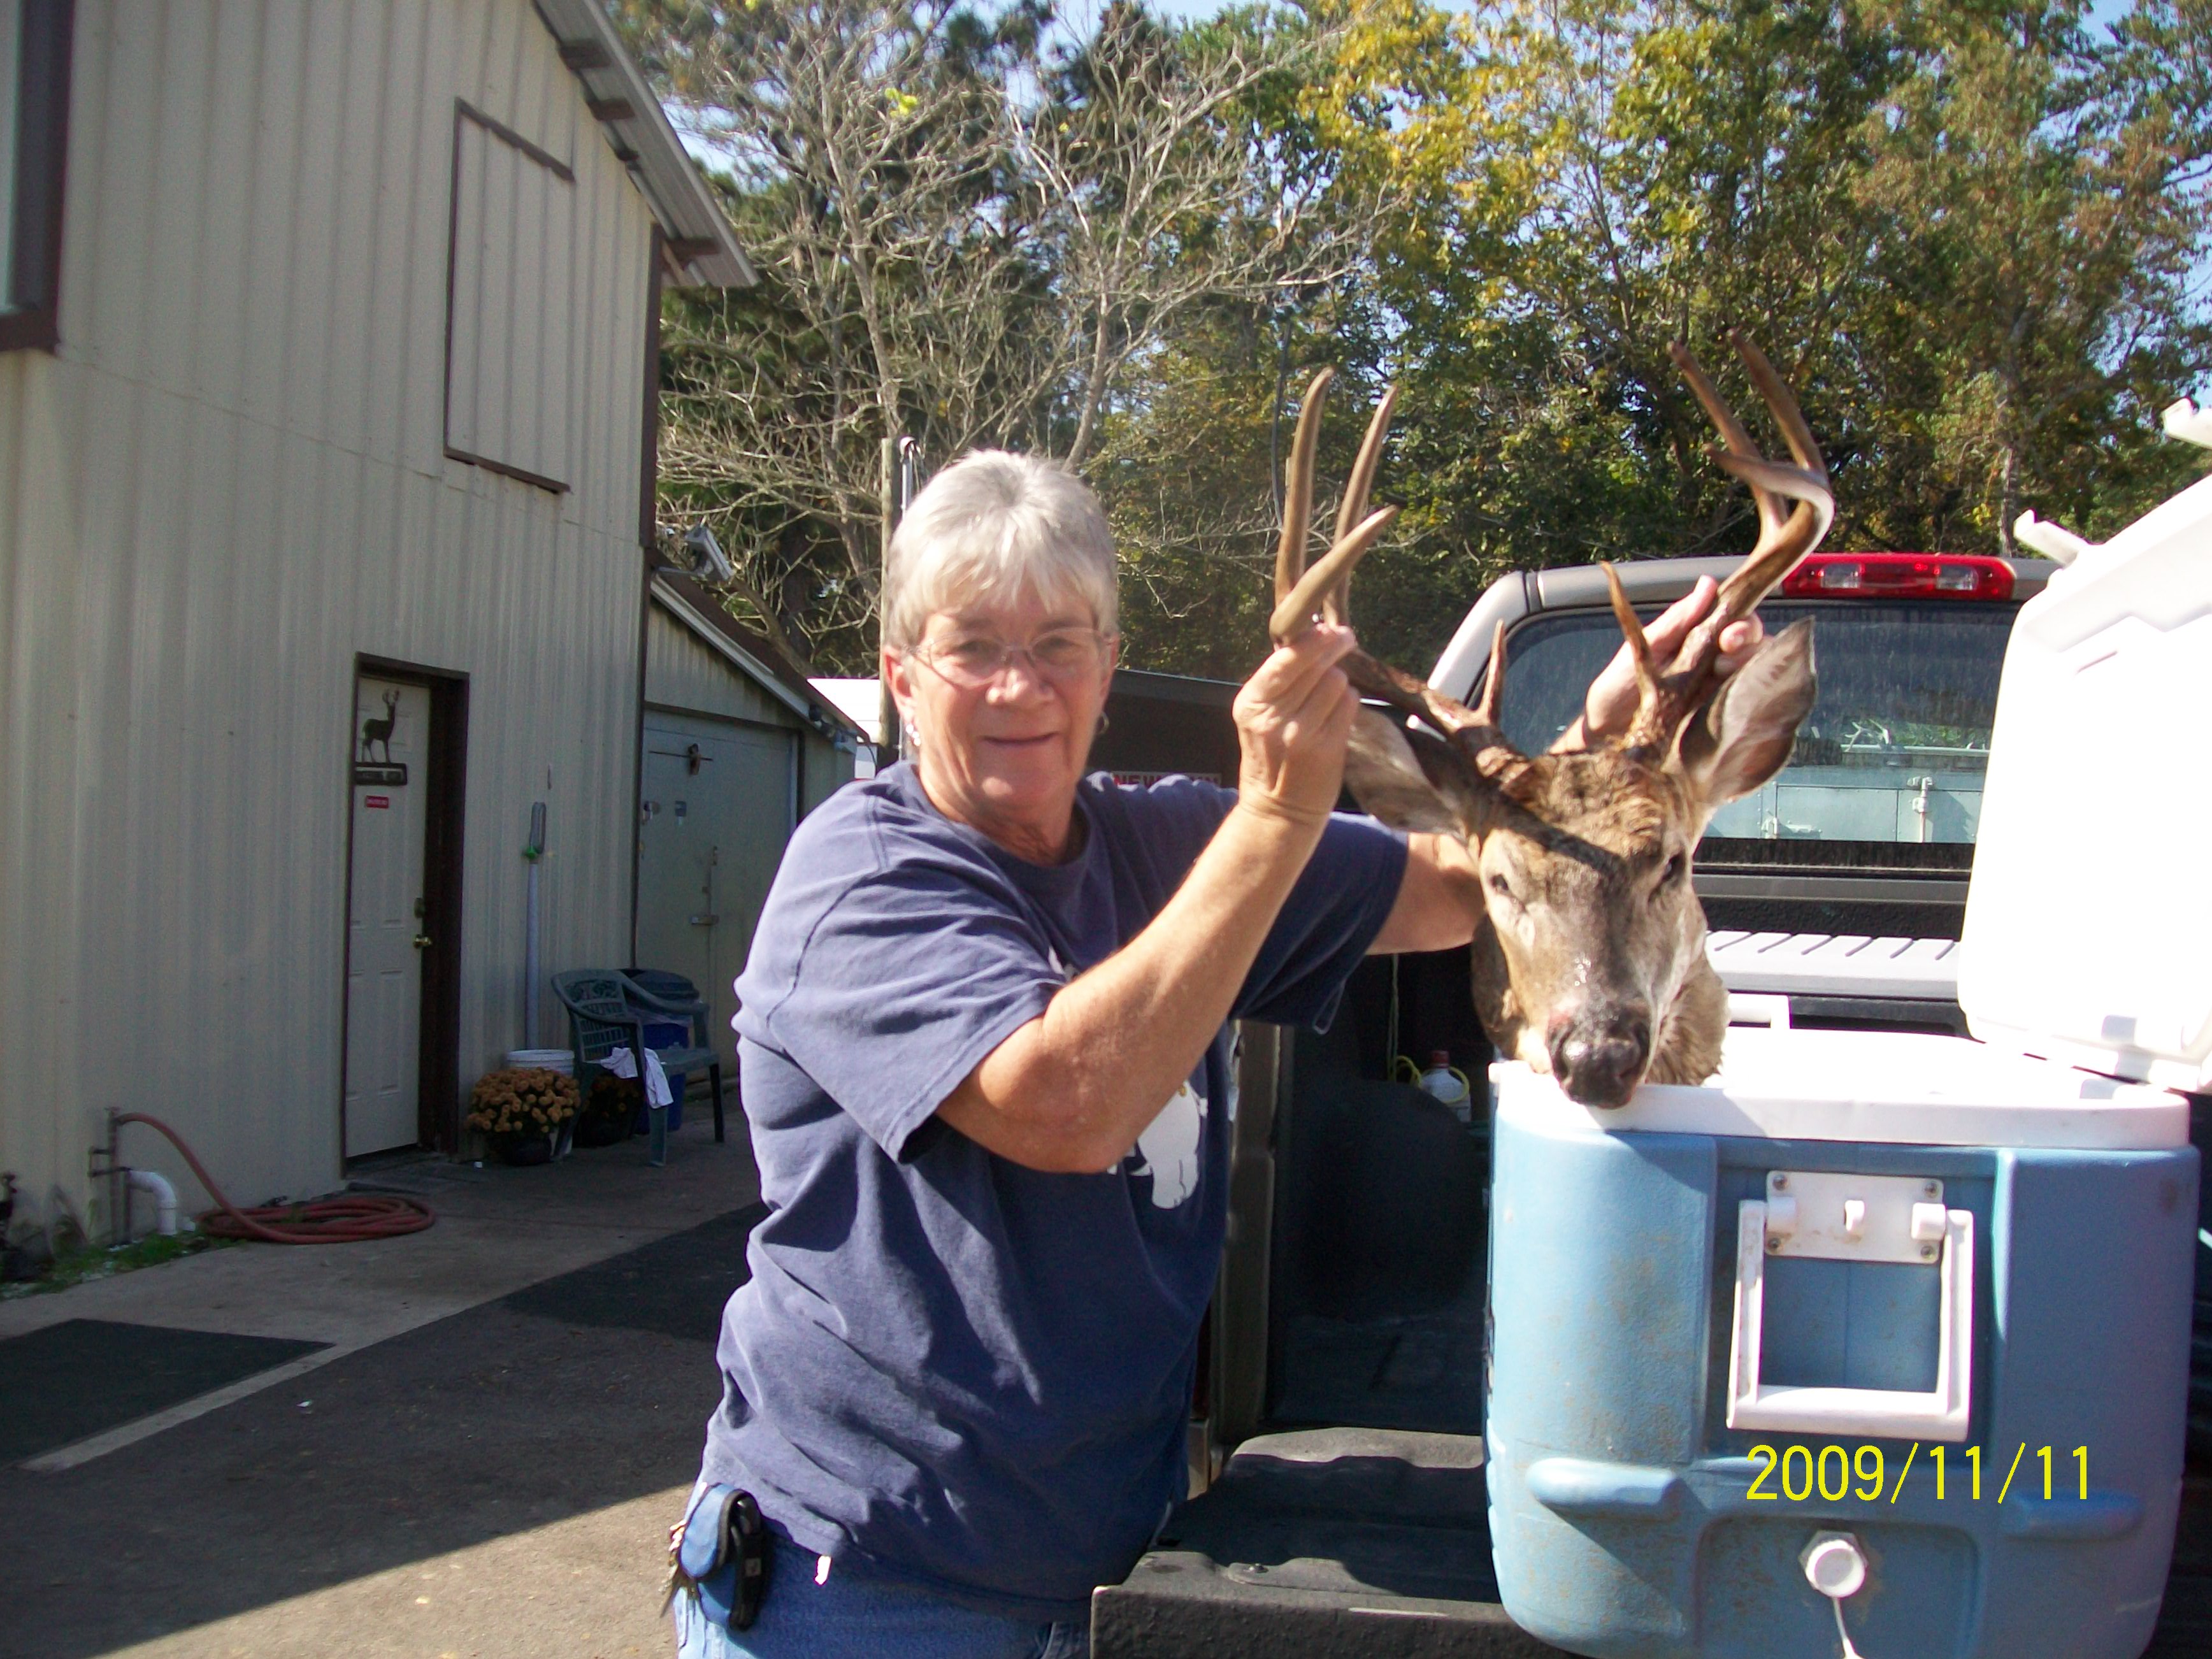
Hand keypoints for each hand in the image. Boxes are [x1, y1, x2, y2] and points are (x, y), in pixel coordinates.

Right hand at [1233, 625, 1357, 827]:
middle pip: (1315, 664)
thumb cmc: (1272, 757)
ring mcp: (1300, 733)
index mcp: (1251, 703)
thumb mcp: (1259, 717)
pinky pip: (1348, 704)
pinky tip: (1338, 713)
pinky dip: (1348, 702)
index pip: (1285, 658)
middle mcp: (1273, 717)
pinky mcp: (1326, 747)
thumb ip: (1279, 682)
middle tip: (1346, 638)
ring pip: (1336, 681)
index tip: (1330, 629)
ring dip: (1340, 682)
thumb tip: (1315, 635)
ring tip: (1330, 696)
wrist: (1278, 810)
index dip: (1313, 639)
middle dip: (1333, 647)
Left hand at [1565, 576, 1764, 746]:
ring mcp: (1717, 684)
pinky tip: (1727, 692)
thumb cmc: (1619, 686)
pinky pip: (1745, 697)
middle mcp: (1712, 657)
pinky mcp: (1718, 712)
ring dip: (1745, 659)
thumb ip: (1678, 620)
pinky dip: (1745, 690)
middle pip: (1750, 637)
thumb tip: (1708, 583)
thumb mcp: (1645, 647)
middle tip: (1728, 644)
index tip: (1727, 627)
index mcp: (1694, 636)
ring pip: (1754, 664)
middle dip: (1746, 635)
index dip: (1739, 615)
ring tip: (1721, 669)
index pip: (1731, 615)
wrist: (1605, 731)